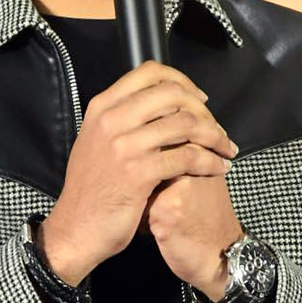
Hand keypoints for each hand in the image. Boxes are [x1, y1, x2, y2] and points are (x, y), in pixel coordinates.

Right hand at [37, 61, 235, 284]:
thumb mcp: (96, 142)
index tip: (198, 100)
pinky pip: (187, 157)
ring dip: (215, 136)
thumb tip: (154, 103)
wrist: (75, 229)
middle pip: (172, 94)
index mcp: (101, 107)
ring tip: (226, 149)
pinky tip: (218, 168)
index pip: (149, 72)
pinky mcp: (138, 172)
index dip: (182, 81)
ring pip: (185, 124)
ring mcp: (124, 145)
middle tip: (217, 129)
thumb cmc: (91, 191)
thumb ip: (120, 120)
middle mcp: (111, 120)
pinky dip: (210, 161)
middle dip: (204, 111)